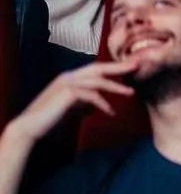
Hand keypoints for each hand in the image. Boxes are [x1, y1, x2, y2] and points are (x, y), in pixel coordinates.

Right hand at [6, 60, 136, 143]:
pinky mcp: (67, 94)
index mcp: (71, 78)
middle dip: (119, 67)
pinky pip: (91, 95)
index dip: (113, 68)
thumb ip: (85, 103)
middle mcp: (69, 76)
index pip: (95, 69)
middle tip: (137, 66)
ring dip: (116, 86)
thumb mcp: (73, 108)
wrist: (31, 127)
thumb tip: (98, 105)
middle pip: (98, 68)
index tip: (130, 68)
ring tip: (131, 92)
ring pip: (97, 80)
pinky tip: (110, 112)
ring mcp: (67, 83)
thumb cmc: (51, 118)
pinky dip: (103, 103)